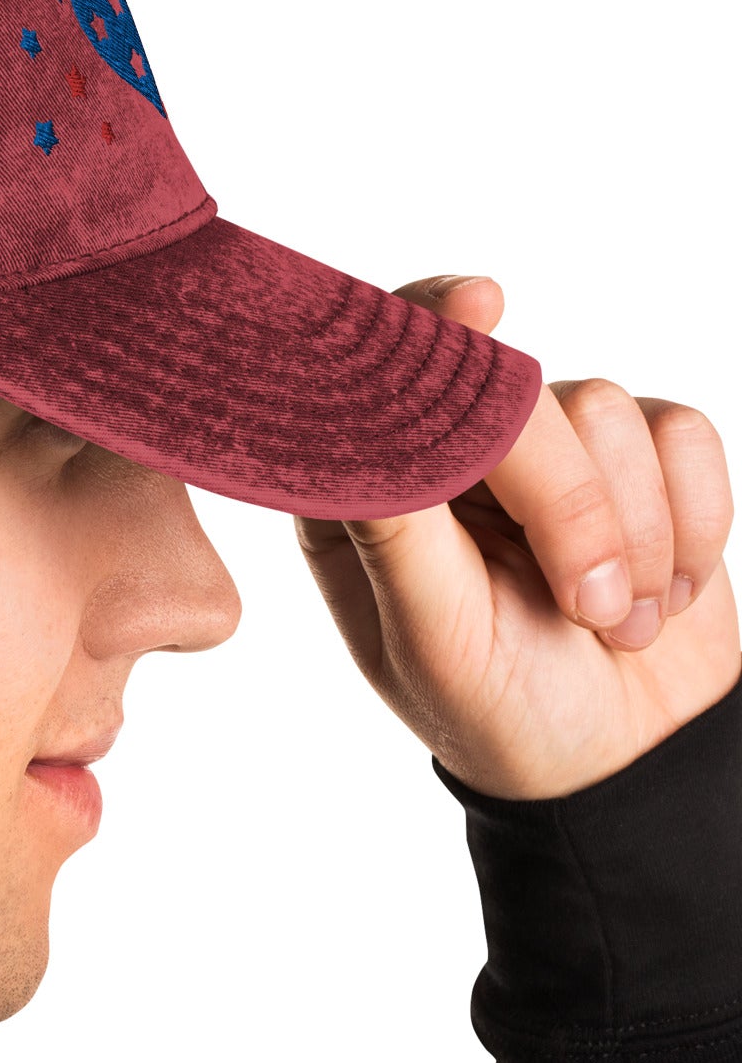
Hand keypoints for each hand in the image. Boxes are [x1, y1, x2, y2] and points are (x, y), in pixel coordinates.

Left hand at [293, 275, 738, 800]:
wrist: (619, 760)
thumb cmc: (497, 706)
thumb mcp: (432, 635)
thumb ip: (400, 527)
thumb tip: (373, 421)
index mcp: (370, 488)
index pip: (385, 368)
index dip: (431, 323)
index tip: (482, 303)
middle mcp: (452, 452)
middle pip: (519, 389)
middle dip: (571, 503)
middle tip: (588, 608)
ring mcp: (547, 449)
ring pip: (607, 408)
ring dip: (633, 532)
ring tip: (613, 622)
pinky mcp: (638, 458)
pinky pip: (683, 429)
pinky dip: (692, 518)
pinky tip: (662, 594)